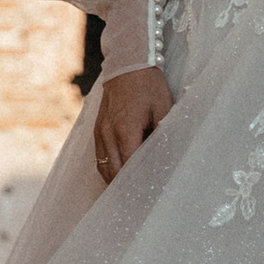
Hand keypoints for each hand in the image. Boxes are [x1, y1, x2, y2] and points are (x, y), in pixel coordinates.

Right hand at [94, 64, 173, 182]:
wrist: (127, 63)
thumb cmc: (148, 84)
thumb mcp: (163, 106)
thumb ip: (163, 132)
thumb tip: (166, 155)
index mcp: (125, 129)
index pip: (129, 166)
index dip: (138, 181)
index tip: (149, 193)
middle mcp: (108, 134)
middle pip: (113, 171)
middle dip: (125, 186)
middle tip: (140, 200)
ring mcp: (99, 132)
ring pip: (103, 167)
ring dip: (114, 180)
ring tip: (130, 192)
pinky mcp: (97, 129)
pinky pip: (99, 157)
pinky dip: (108, 169)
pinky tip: (119, 175)